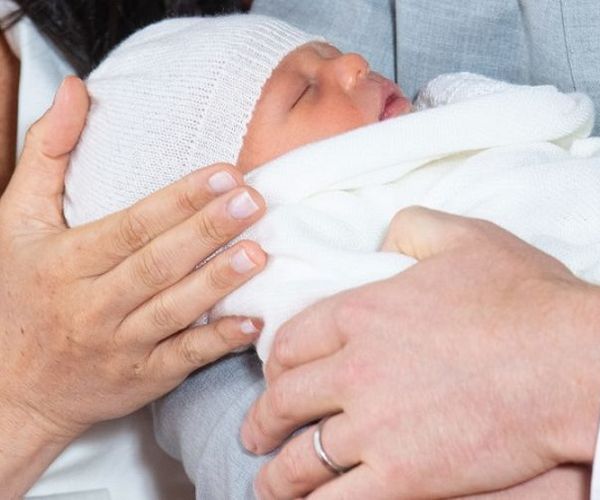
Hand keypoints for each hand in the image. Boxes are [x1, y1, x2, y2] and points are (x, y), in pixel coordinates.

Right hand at [0, 78, 266, 492]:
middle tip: (253, 201)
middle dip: (208, 231)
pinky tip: (253, 321)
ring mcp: (120, 345)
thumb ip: (48, 153)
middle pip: (157, 264)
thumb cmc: (19, 294)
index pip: (131, 226)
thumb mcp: (17, 221)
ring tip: (259, 253)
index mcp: (67, 261)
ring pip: (174, 310)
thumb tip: (76, 90)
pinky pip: (184, 358)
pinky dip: (219, 341)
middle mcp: (93, 304)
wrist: (13, 389)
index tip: (224, 172)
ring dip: (218, 282)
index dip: (179, 199)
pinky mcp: (143, 377)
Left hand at [243, 207, 599, 498]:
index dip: (276, 363)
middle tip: (256, 433)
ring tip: (270, 483)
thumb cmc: (524, 298)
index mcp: (362, 313)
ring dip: (277, 476)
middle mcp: (354, 370)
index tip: (275, 377)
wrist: (569, 360)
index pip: (292, 341)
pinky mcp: (403, 476)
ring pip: (302, 460)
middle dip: (263, 421)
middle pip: (284, 401)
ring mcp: (374, 427)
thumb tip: (387, 233)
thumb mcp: (466, 238)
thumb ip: (414, 227)